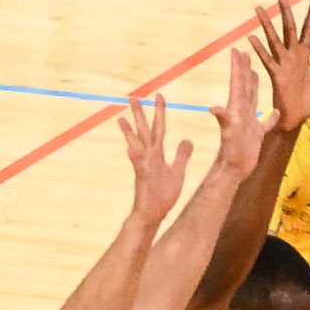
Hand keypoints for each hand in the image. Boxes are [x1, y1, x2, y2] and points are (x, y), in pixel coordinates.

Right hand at [119, 95, 192, 224]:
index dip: (160, 112)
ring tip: (121, 119)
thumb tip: (187, 139)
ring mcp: (143, 168)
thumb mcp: (178, 172)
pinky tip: (130, 149)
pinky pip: (138, 167)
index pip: (159, 128)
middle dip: (139, 115)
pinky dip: (134, 158)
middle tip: (132, 96)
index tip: (159, 94)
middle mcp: (148, 157)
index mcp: (157, 154)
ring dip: (129, 133)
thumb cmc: (163, 195)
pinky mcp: (142, 180)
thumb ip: (182, 155)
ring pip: (136, 146)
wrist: (154, 215)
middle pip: (144, 132)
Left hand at [209, 47, 264, 178]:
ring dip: (254, 85)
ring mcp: (249, 122)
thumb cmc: (232, 151)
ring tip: (255, 71)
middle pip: (243, 86)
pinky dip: (271, 116)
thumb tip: (214, 108)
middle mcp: (242, 111)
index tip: (236, 49)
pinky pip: (266, 121)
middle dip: (244, 69)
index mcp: (236, 107)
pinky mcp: (256, 133)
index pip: (237, 82)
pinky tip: (276, 110)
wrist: (235, 169)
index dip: (237, 66)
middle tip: (245, 53)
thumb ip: (223, 118)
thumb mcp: (228, 133)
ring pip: (252, 99)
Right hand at [250, 0, 309, 131]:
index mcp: (304, 55)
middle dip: (285, 9)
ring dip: (266, 24)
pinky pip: (267, 59)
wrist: (297, 118)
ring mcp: (282, 63)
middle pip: (289, 27)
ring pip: (274, 39)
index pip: (309, 29)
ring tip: (259, 8)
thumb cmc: (308, 100)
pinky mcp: (276, 74)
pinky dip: (259, 49)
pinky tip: (251, 38)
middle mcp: (292, 55)